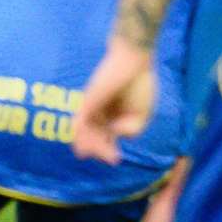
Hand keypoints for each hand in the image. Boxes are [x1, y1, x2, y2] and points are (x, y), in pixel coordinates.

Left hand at [72, 37, 156, 164]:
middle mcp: (99, 115)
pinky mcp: (87, 103)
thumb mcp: (142, 116)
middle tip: (113, 158)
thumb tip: (115, 134)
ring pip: (85, 135)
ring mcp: (91, 109)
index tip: (115, 159)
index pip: (104, 139)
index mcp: (112, 117)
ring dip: (92, 148)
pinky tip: (87, 147)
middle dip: (101, 152)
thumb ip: (132, 131)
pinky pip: (79, 125)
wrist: (133, 62)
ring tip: (104, 152)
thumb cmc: (139, 85)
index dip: (107, 152)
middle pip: (93, 139)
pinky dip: (81, 138)